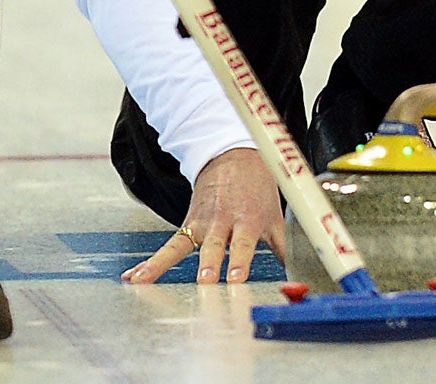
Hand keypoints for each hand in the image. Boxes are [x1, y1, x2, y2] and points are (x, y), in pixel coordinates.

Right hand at [122, 147, 285, 283]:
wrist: (233, 155)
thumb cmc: (257, 188)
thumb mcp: (275, 213)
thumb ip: (284, 245)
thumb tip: (300, 273)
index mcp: (248, 218)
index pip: (244, 242)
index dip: (240, 259)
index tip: (236, 278)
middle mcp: (223, 221)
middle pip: (214, 245)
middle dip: (209, 264)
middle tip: (205, 281)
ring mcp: (202, 223)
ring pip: (184, 245)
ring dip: (165, 263)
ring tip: (147, 280)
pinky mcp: (188, 224)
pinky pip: (169, 246)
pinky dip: (152, 262)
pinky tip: (134, 277)